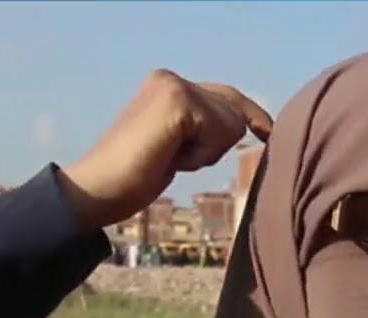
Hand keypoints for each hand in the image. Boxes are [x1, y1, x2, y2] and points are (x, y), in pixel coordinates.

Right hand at [60, 70, 271, 229]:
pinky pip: (220, 133)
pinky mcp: (178, 101)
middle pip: (234, 110)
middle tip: (173, 156)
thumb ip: (198, 128)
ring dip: (205, 153)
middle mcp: (170, 78)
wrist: (99, 188)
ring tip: (168, 157)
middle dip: (217, 143)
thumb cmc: (133, 177)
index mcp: (167, 85)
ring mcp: (174, 86)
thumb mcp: (174, 145)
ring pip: (230, 124)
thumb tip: (241, 125)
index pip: (225, 95)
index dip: (250, 114)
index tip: (267, 132)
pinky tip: (170, 157)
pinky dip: (200, 155)